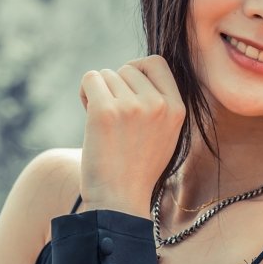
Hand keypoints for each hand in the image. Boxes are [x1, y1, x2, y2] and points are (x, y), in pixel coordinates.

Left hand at [79, 56, 183, 215]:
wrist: (119, 200)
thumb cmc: (137, 170)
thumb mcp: (165, 135)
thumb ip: (159, 104)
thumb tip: (134, 72)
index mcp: (177, 109)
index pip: (157, 63)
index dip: (137, 70)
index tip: (128, 88)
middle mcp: (158, 104)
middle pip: (127, 69)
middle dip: (115, 86)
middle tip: (112, 115)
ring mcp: (132, 107)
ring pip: (106, 74)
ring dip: (98, 93)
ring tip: (103, 122)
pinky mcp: (105, 111)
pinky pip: (90, 79)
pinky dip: (85, 92)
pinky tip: (89, 115)